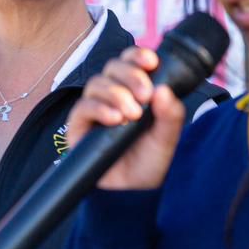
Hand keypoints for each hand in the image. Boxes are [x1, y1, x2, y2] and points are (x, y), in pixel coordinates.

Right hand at [68, 47, 185, 190]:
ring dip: (116, 94)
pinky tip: (115, 120)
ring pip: (97, 84)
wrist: (133, 192)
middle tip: (145, 95)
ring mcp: (94, 109)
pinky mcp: (78, 126)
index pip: (131, 61)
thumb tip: (164, 89)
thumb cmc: (149, 161)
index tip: (152, 61)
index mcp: (134, 90)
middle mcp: (112, 95)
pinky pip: (83, 106)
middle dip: (131, 75)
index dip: (138, 55)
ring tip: (132, 115)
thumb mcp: (167, 136)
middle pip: (112, 67)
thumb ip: (170, 113)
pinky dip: (99, 108)